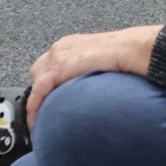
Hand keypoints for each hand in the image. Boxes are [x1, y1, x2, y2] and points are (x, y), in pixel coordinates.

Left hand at [26, 26, 161, 124]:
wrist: (130, 49)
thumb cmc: (127, 54)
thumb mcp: (103, 60)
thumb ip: (90, 68)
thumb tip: (91, 86)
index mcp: (71, 44)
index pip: (50, 64)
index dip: (47, 83)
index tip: (49, 98)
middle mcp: (60, 47)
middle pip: (38, 71)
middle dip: (40, 90)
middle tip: (46, 109)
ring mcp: (57, 56)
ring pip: (36, 83)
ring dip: (37, 100)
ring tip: (40, 119)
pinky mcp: (57, 68)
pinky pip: (38, 92)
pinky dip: (35, 107)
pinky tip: (37, 121)